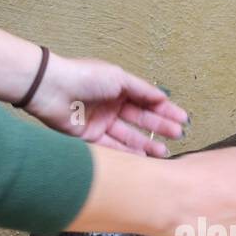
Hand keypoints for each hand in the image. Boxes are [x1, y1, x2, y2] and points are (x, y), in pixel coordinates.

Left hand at [0, 10, 187, 155]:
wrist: (52, 89)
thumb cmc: (86, 77)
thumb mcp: (119, 77)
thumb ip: (142, 90)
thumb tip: (163, 97)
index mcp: (119, 88)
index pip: (147, 101)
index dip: (165, 111)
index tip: (183, 120)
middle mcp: (111, 106)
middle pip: (140, 120)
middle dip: (160, 128)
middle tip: (178, 136)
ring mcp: (101, 122)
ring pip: (129, 137)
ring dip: (146, 144)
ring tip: (164, 152)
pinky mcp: (89, 138)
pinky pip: (113, 148)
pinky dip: (128, 153)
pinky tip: (144, 158)